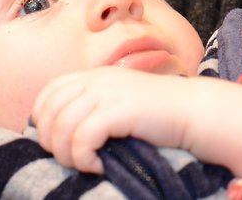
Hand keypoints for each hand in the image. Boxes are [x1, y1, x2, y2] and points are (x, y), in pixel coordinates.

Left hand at [31, 67, 241, 177]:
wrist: (199, 112)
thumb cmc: (162, 118)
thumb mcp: (123, 104)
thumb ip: (96, 108)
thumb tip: (62, 135)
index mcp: (96, 75)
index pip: (48, 93)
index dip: (42, 121)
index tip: (59, 145)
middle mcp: (98, 79)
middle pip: (48, 112)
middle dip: (51, 142)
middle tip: (74, 159)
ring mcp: (108, 91)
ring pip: (61, 128)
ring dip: (68, 155)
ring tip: (88, 165)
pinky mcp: (120, 109)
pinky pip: (82, 137)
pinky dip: (84, 157)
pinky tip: (100, 165)